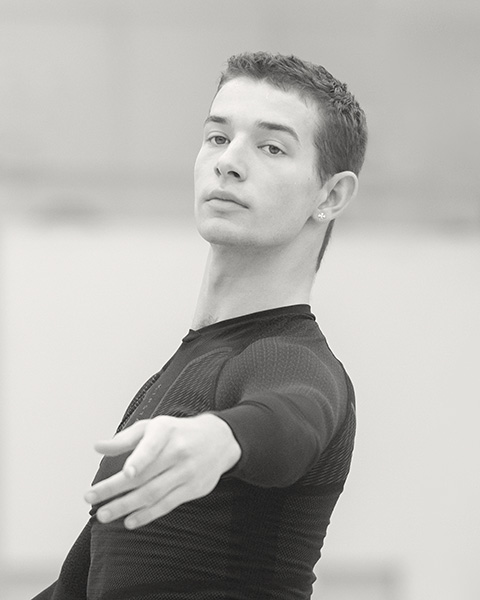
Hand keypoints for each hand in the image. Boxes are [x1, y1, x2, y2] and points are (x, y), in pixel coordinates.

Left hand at [84, 413, 240, 528]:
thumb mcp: (154, 427)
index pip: (152, 447)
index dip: (140, 460)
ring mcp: (187, 472)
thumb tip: (98, 447)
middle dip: (116, 489)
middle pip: (145, 475)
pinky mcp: (193, 489)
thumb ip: (126, 439)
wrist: (219, 439)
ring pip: (154, 493)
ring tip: (104, 514)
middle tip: (91, 498)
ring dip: (127, 506)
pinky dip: (147, 514)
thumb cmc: (178, 432)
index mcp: (165, 431)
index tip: (126, 472)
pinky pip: (167, 504)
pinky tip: (130, 520)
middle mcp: (178, 451)